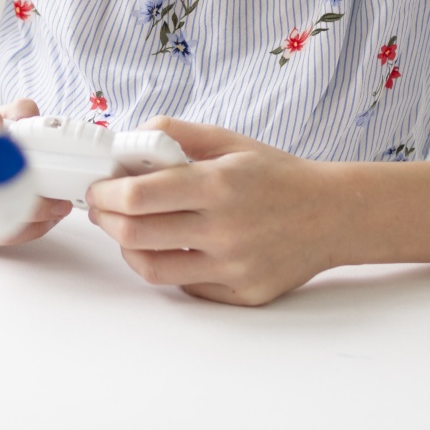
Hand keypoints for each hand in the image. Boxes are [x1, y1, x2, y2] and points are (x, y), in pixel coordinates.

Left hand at [85, 120, 429, 302]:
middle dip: (106, 221)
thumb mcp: (230, 141)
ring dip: (128, 248)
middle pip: (137, 235)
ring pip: (152, 269)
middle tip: (103, 210)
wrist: (333, 215)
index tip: (97, 188)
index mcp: (220, 186)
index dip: (105, 193)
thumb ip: (176, 134)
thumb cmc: (276, 175)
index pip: (140, 196)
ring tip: (129, 231)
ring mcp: (233, 268)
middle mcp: (226, 230)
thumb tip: (127, 138)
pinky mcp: (242, 295)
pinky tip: (170, 248)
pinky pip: (184, 287)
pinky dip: (167, 267)